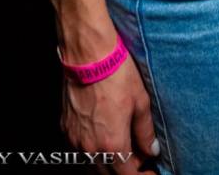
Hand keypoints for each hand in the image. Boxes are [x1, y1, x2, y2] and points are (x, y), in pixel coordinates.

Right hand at [61, 53, 159, 173]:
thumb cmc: (117, 75)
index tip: (150, 171)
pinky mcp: (66, 128)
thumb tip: (152, 150)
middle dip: (126, 170)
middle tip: (139, 158)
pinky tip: (104, 135)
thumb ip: (145, 131)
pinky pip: (80, 150)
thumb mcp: (140, 102)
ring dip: (109, 163)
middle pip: (109, 174)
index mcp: (112, 145)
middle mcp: (91, 148)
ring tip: (123, 147)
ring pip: (93, 165)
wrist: (88, 55)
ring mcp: (75, 140)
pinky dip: (94, 150)